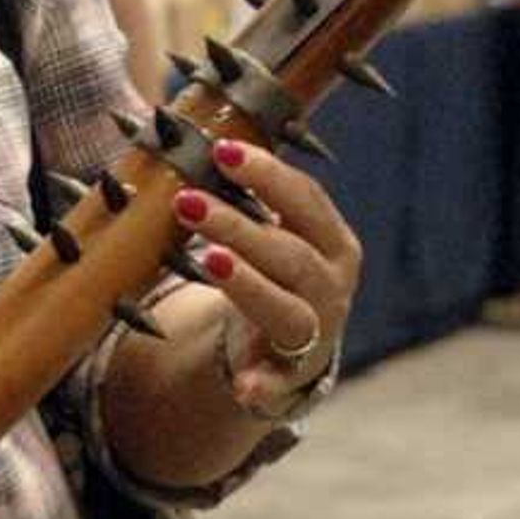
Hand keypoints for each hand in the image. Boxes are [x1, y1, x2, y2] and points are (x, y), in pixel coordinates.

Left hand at [174, 138, 356, 410]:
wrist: (295, 346)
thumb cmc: (275, 270)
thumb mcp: (275, 232)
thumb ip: (250, 194)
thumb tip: (190, 133)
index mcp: (331, 242)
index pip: (304, 200)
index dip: (266, 174)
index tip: (222, 150)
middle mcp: (331, 284)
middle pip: (289, 252)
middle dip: (238, 225)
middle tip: (188, 201)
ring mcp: (316, 331)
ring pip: (287, 309)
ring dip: (249, 284)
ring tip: (210, 260)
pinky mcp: (290, 375)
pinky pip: (277, 383)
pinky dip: (262, 385)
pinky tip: (244, 386)